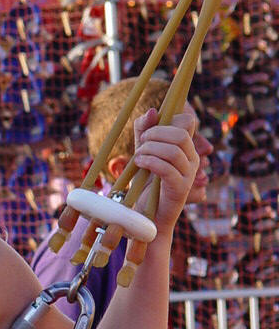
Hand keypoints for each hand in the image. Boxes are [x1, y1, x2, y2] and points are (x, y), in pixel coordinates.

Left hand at [131, 108, 199, 237]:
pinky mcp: (180, 188)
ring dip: (150, 149)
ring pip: (174, 150)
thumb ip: (144, 133)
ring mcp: (189, 174)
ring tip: (137, 158)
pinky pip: (168, 168)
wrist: (149, 217)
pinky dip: (150, 162)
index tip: (147, 132)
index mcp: (186, 148)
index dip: (167, 120)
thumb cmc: (147, 185)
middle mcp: (192, 159)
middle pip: (180, 133)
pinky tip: (139, 164)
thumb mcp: (143, 153)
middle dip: (156, 134)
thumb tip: (152, 111)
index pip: (186, 121)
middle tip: (140, 145)